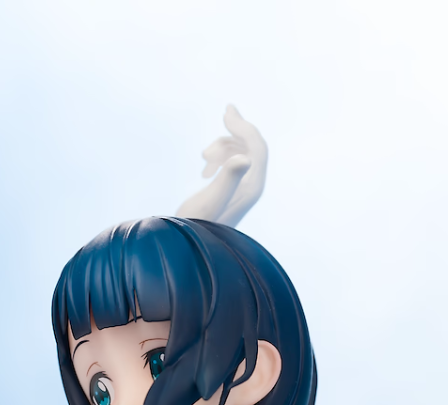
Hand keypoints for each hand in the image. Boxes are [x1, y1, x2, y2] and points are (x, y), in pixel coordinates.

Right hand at [175, 105, 267, 228]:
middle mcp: (252, 189)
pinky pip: (234, 166)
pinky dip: (221, 157)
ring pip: (242, 154)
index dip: (245, 125)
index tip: (226, 110)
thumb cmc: (195, 228)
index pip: (257, 148)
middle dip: (239, 129)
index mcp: (251, 188)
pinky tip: (205, 169)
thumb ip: (228, 180)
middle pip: (254, 148)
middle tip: (225, 112)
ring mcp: (243, 193)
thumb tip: (245, 157)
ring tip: (204, 158)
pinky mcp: (232, 195)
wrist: (190, 251)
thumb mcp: (209, 202)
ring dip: (224, 146)